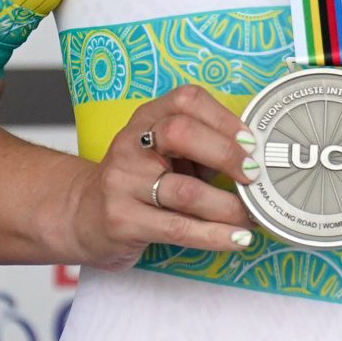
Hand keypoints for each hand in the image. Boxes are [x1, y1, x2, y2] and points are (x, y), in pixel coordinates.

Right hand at [60, 85, 257, 269]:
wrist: (81, 215)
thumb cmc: (139, 180)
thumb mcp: (166, 153)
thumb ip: (203, 147)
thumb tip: (259, 158)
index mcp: (147, 119)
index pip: (187, 101)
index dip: (224, 119)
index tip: (252, 142)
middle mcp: (131, 144)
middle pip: (181, 134)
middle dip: (226, 154)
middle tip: (255, 176)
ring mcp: (122, 182)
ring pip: (185, 191)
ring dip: (229, 206)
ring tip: (252, 216)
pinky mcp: (121, 220)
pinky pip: (178, 227)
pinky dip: (214, 235)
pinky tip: (237, 239)